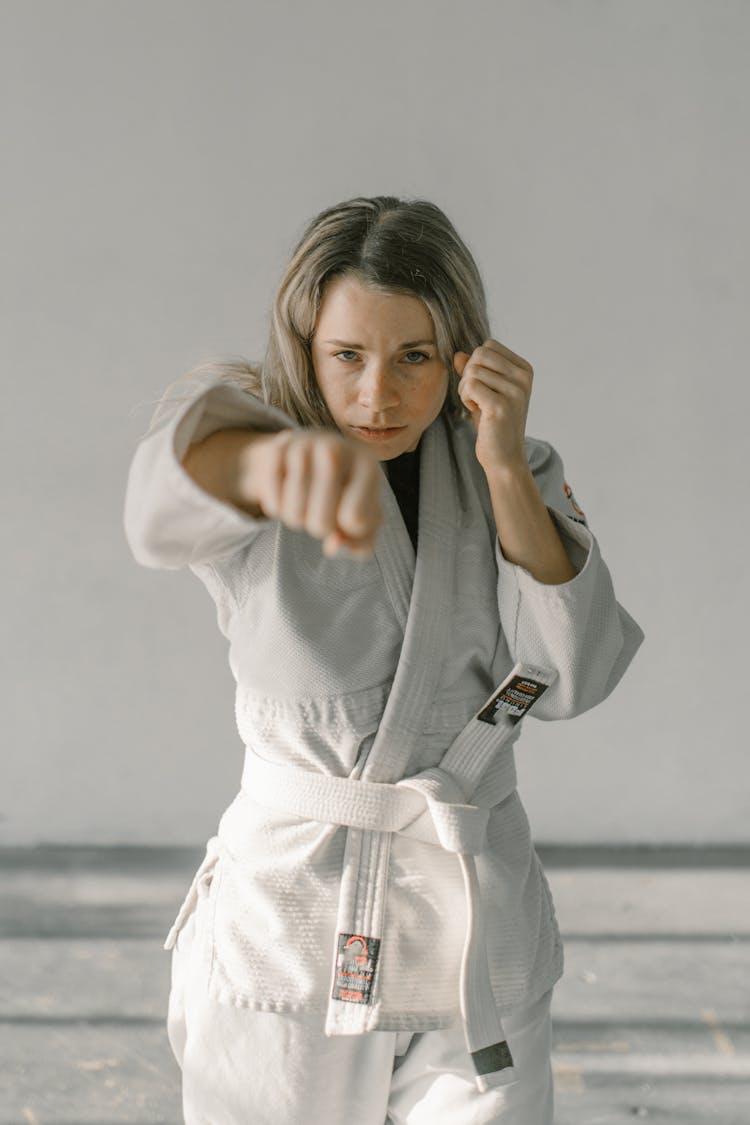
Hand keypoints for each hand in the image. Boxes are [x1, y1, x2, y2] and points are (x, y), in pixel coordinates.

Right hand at [241, 430, 383, 557]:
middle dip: (320, 530)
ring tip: (306, 505)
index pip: (355, 520)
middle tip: (322, 514)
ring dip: (298, 521)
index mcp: (367, 465)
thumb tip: (333, 545)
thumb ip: (360, 543)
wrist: (312, 454)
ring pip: (295, 514)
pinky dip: (277, 509)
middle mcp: (336, 449)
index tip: (348, 518)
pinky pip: (273, 503)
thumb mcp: (363, 518)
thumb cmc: (345, 492)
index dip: (348, 531)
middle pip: (323, 523)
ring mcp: (304, 446)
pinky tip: (287, 496)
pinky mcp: (277, 450)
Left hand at [454, 340, 533, 474]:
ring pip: (472, 370)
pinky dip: (465, 397)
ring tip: (476, 405)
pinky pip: (470, 385)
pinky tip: (475, 411)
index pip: (489, 346)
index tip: (482, 386)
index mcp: (524, 370)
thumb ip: (473, 371)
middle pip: (480, 354)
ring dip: (465, 388)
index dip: (476, 363)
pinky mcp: (501, 405)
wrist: (504, 458)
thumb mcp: (485, 392)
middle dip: (468, 373)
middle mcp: (523, 378)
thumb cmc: (494, 425)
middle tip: (474, 396)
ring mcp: (514, 391)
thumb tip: (458, 354)